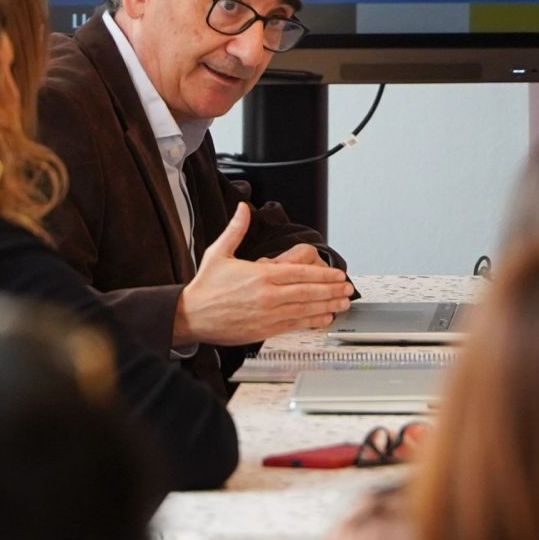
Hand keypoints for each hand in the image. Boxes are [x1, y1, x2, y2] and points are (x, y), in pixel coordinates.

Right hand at [173, 204, 354, 346]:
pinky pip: (293, 324)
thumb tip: (243, 209)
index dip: (323, 275)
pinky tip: (324, 318)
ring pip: (304, 309)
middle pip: (308, 292)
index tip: (338, 274)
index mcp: (260, 275)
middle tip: (348, 288)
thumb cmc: (205, 287)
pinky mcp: (264, 329)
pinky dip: (311, 321)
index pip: (300, 274)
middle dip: (331, 290)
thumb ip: (236, 230)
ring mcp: (267, 314)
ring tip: (343, 303)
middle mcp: (267, 295)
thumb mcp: (219, 252)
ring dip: (327, 305)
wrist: (190, 315)